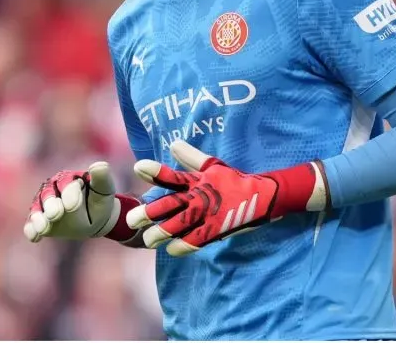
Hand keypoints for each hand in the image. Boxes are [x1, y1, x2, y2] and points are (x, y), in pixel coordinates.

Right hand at [23, 162, 138, 242]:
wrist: (95, 219)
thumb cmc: (100, 200)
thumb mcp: (105, 189)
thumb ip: (102, 177)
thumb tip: (98, 165)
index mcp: (68, 178)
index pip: (65, 183)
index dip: (68, 193)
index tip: (72, 206)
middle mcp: (52, 189)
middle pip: (47, 194)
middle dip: (50, 205)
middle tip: (55, 215)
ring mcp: (44, 205)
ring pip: (37, 208)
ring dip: (38, 218)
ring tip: (43, 229)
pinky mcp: (40, 219)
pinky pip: (31, 224)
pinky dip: (31, 230)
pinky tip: (35, 238)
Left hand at [125, 140, 326, 256]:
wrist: (264, 197)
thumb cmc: (234, 180)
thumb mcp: (213, 166)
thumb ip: (191, 158)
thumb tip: (173, 144)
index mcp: (197, 181)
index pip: (173, 175)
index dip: (156, 171)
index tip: (138, 167)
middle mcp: (200, 197)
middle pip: (171, 205)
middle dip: (150, 212)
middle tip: (131, 219)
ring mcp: (209, 215)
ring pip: (180, 225)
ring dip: (162, 233)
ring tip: (147, 239)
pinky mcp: (217, 230)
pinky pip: (198, 240)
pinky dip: (184, 246)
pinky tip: (172, 250)